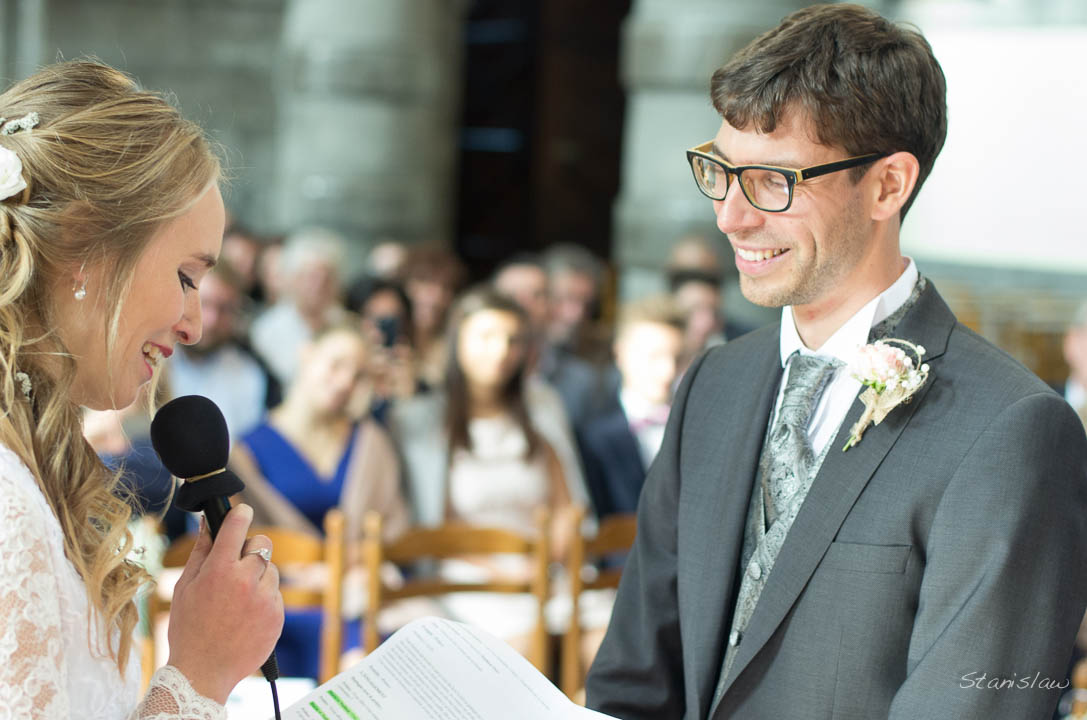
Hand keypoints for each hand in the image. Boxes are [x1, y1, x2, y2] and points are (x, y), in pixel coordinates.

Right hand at [166, 504, 283, 703]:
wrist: (204, 671)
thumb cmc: (189, 628)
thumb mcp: (185, 587)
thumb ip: (201, 552)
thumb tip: (208, 523)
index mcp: (219, 570)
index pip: (237, 527)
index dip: (240, 514)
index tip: (242, 511)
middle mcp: (246, 581)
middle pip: (262, 544)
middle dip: (251, 548)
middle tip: (237, 564)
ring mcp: (265, 598)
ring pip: (270, 570)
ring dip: (257, 577)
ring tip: (237, 599)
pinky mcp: (277, 615)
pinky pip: (275, 594)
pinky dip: (264, 598)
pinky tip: (245, 615)